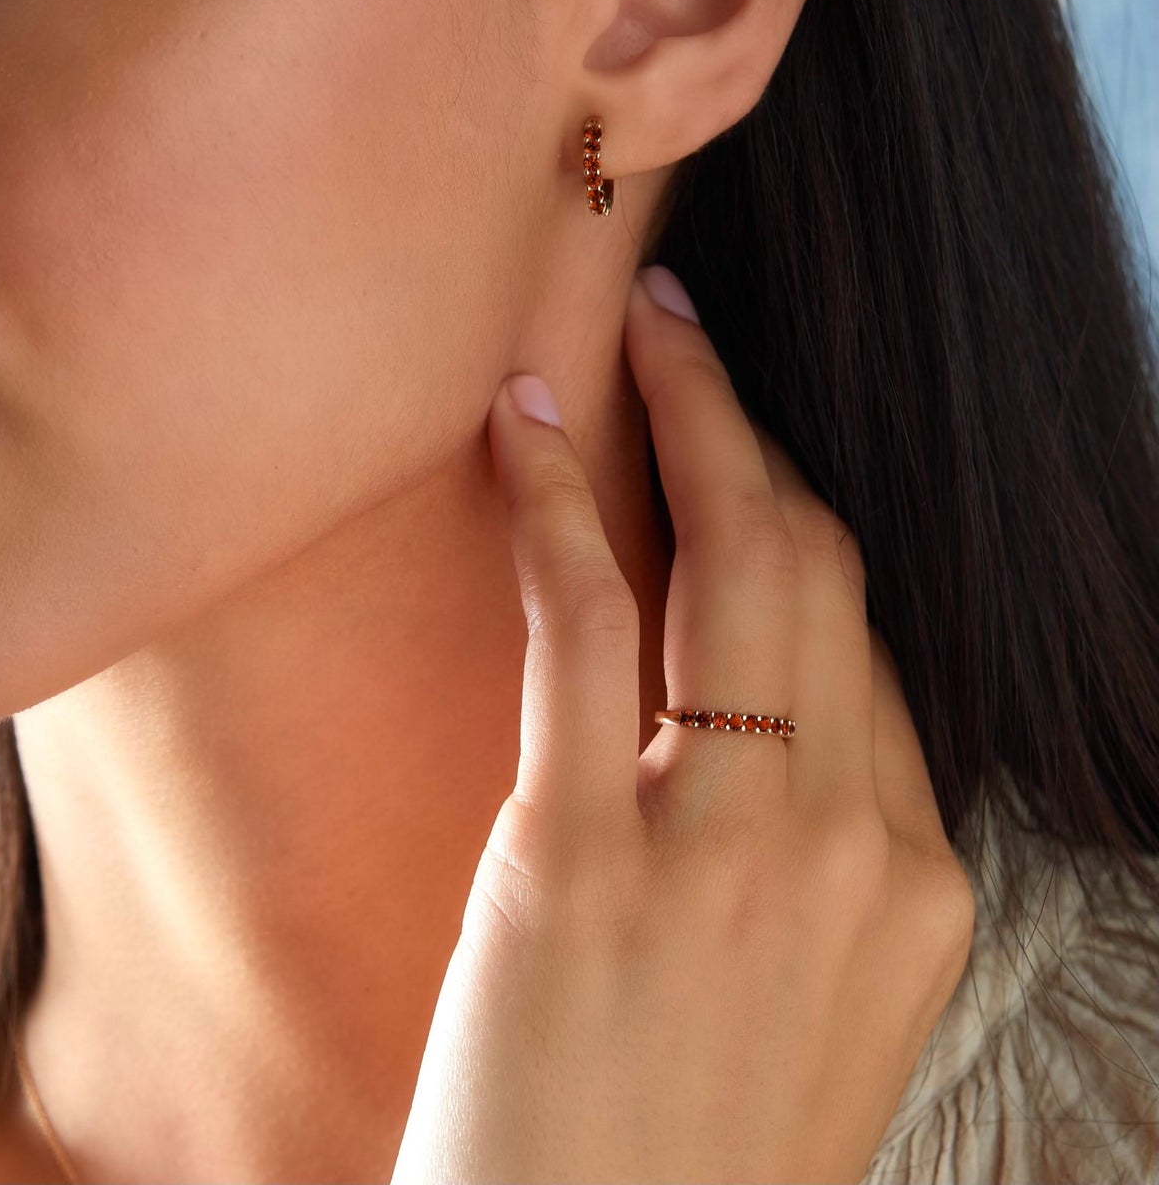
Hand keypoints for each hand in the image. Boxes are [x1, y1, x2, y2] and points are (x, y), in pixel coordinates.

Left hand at [389, 268, 976, 1184]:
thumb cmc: (672, 1149)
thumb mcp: (798, 1006)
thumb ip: (803, 860)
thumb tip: (751, 713)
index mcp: (917, 885)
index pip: (865, 645)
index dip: (795, 521)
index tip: (738, 450)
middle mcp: (847, 852)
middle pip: (816, 573)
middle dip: (754, 428)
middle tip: (691, 333)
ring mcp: (721, 854)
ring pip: (728, 567)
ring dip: (681, 418)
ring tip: (636, 333)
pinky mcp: (576, 864)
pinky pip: (580, 623)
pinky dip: (554, 501)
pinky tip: (519, 421)